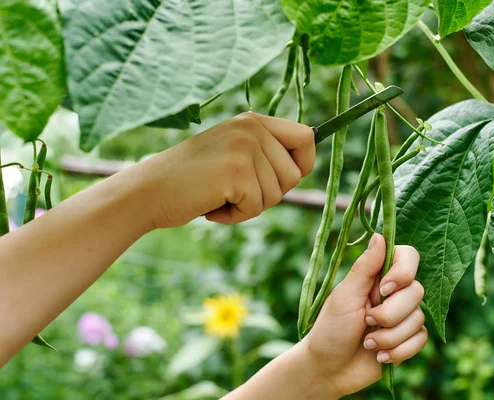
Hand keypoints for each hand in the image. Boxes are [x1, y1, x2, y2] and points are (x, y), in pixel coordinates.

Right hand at [141, 112, 314, 227]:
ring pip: (277, 194)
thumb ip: (263, 154)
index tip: (284, 179)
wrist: (149, 191)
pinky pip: (256, 207)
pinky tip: (212, 206)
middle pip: (295, 174)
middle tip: (235, 192)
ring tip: (219, 196)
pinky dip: (235, 216)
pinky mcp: (236, 172)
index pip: (306, 136)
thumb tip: (303, 167)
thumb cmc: (191, 180)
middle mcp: (251, 128)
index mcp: (253, 121)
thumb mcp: (232, 154)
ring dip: (249, 206)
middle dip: (269, 194)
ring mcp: (244, 148)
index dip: (304, 163)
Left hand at [299, 234, 426, 396]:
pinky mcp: (407, 339)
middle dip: (390, 314)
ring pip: (418, 318)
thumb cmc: (330, 329)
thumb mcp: (344, 296)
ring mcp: (402, 316)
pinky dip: (399, 351)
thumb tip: (379, 235)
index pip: (407, 257)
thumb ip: (365, 267)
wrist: (329, 369)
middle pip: (416, 291)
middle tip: (365, 322)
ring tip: (367, 343)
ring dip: (390, 336)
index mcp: (377, 276)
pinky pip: (421, 339)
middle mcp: (393, 292)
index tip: (385, 288)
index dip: (403, 272)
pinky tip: (379, 356)